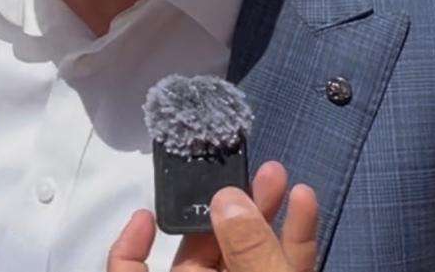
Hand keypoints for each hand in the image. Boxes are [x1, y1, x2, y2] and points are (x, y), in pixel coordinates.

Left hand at [107, 161, 317, 271]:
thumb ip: (248, 255)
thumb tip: (229, 201)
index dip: (129, 252)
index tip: (144, 215)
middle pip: (202, 256)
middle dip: (222, 210)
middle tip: (239, 171)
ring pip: (249, 255)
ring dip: (264, 213)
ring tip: (277, 173)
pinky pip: (284, 266)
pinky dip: (295, 237)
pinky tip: (305, 200)